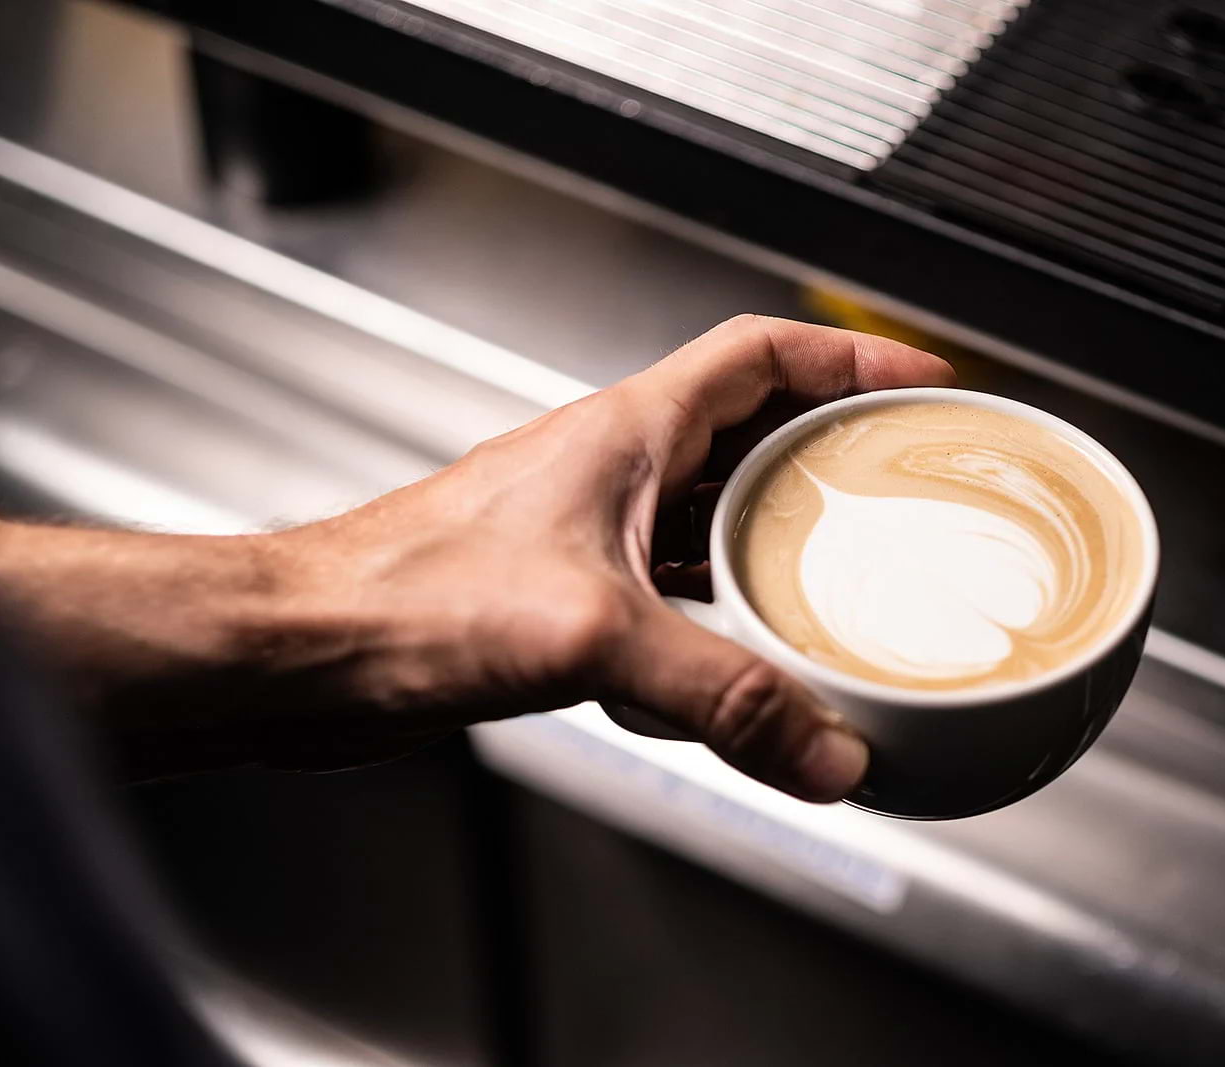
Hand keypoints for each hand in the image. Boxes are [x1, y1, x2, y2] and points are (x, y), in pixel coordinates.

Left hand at [261, 316, 955, 797]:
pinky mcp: (569, 594)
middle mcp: (614, 471)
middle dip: (835, 451)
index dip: (850, 353)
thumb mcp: (590, 633)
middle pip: (753, 431)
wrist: (305, 652)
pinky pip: (677, 588)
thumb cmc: (402, 597)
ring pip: (717, 515)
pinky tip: (746, 660)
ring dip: (783, 540)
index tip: (919, 377)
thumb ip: (719, 694)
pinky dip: (724, 615)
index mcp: (628, 432)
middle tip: (905, 485)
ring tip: (852, 576)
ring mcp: (593, 532)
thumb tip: (826, 747)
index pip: (763, 354)